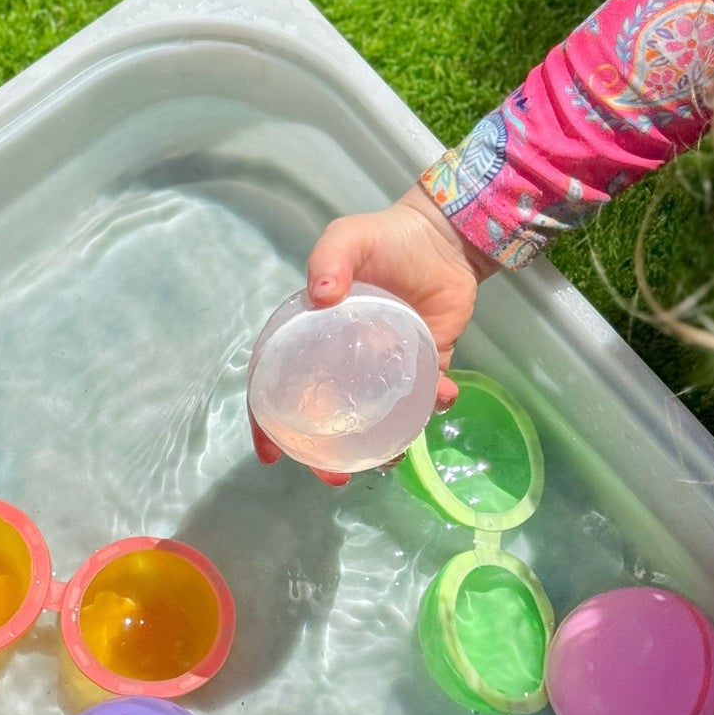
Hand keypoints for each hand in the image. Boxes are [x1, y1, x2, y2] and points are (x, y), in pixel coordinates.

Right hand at [251, 185, 496, 474]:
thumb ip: (331, 258)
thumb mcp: (348, 238)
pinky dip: (435, 404)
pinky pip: (426, 398)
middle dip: (325, 456)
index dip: (269, 421)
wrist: (444, 237)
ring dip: (381, 445)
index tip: (271, 452)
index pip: (280, 385)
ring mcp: (385, 368)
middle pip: (326, 417)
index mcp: (314, 336)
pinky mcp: (424, 366)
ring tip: (391, 457)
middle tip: (335, 477)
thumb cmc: (386, 238)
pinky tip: (444, 396)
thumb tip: (319, 293)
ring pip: (376, 420)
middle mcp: (345, 360)